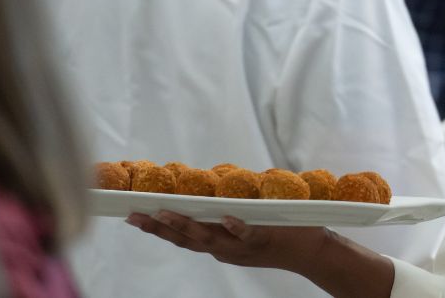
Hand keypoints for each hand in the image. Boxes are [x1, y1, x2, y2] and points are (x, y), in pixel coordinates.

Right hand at [126, 212, 327, 273]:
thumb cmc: (280, 235)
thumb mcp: (246, 228)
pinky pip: (247, 233)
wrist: (312, 253)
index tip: (133, 215)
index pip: (183, 238)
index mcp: (220, 245)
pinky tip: (223, 218)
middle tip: (132, 215)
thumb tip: (210, 191)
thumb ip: (227, 215)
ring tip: (164, 213)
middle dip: (157, 228)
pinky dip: (234, 227)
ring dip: (186, 225)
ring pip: (209, 238)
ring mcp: (243, 247)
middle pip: (186, 240)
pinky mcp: (264, 239)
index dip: (157, 228)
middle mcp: (226, 250)